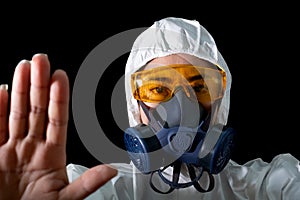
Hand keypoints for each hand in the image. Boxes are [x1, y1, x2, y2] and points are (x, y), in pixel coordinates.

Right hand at [0, 54, 116, 199]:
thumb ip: (86, 184)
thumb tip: (111, 171)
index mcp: (51, 156)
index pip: (57, 119)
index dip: (58, 98)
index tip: (60, 77)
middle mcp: (32, 147)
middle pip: (36, 109)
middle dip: (38, 84)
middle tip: (41, 60)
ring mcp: (11, 149)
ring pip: (16, 113)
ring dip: (19, 89)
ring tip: (23, 67)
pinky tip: (0, 91)